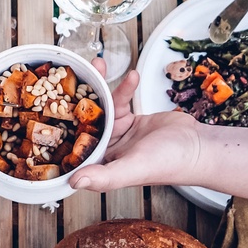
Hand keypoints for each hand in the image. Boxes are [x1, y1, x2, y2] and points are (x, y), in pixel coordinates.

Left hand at [70, 69, 204, 193]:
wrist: (199, 147)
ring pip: (102, 109)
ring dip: (101, 87)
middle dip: (79, 98)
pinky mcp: (132, 122)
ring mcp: (119, 135)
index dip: (59, 129)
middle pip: (84, 123)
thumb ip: (104, 176)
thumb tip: (73, 182)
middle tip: (75, 73)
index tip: (49, 107)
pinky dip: (124, 88)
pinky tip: (131, 76)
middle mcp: (107, 151)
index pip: (73, 148)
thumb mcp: (133, 168)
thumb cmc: (169, 164)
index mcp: (101, 166)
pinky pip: (121, 102)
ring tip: (100, 64)